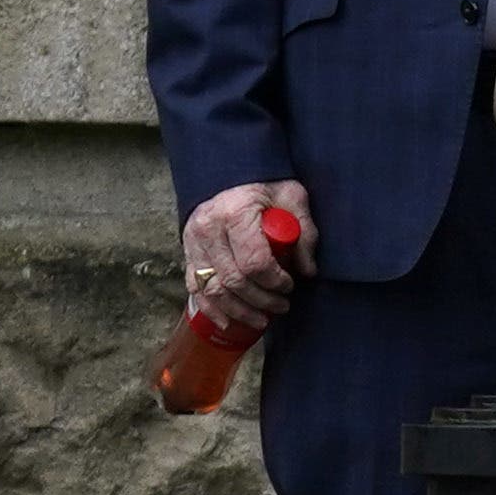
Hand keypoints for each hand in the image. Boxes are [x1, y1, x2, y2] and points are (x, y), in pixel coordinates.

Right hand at [179, 182, 309, 330]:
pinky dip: (211, 309)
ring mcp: (192, 242)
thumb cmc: (267, 184)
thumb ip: (304, 232)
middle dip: (261, 300)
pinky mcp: (187, 252)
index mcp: (235, 213)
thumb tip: (308, 272)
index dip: (275, 281)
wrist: (231, 172)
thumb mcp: (293, 198)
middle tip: (283, 306)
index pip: (253, 262)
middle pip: (233, 280)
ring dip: (239, 310)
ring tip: (263, 319)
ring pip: (212, 289)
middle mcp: (208, 230)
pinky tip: (228, 322)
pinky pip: (194, 287)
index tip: (291, 285)